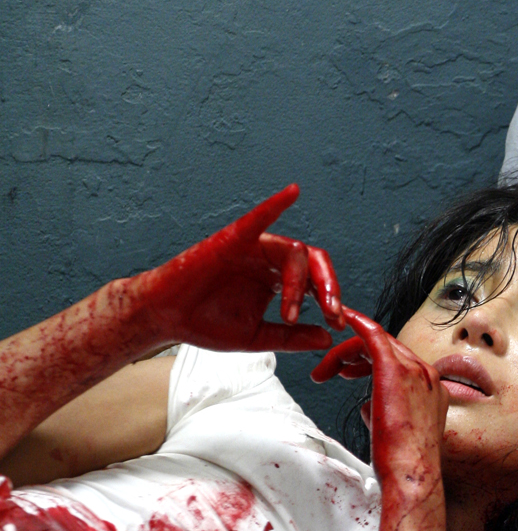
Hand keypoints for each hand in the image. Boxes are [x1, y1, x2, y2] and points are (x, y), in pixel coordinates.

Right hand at [128, 186, 344, 352]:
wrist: (167, 319)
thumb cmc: (206, 324)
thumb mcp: (258, 338)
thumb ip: (292, 337)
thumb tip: (328, 338)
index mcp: (278, 281)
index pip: (316, 284)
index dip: (332, 302)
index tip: (338, 324)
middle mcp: (270, 260)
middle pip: (313, 263)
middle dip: (329, 288)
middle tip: (333, 314)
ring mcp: (253, 248)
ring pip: (293, 252)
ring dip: (298, 282)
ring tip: (290, 313)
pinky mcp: (233, 239)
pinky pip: (258, 217)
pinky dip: (275, 204)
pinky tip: (292, 192)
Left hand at [318, 307, 448, 487]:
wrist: (411, 476)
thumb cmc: (402, 464)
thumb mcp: (395, 432)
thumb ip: (384, 412)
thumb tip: (368, 406)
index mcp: (431, 388)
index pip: (399, 361)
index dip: (371, 362)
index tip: (352, 366)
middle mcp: (427, 374)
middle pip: (388, 348)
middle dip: (355, 357)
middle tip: (333, 372)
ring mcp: (415, 370)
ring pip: (377, 343)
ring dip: (347, 353)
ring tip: (325, 372)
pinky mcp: (396, 371)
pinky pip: (374, 335)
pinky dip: (356, 323)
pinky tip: (342, 319)